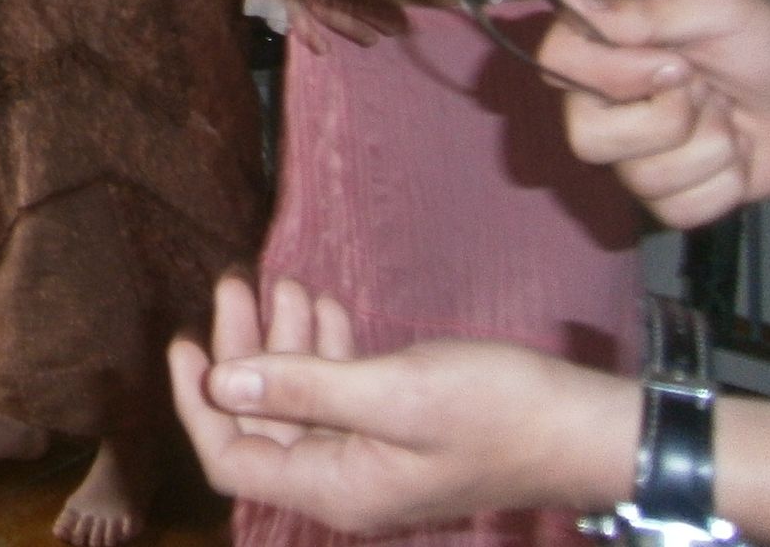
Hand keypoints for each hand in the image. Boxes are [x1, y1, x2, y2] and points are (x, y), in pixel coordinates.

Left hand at [168, 274, 631, 531]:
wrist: (584, 425)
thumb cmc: (498, 410)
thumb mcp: (394, 392)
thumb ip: (304, 388)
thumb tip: (221, 383)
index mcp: (337, 488)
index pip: (233, 458)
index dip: (197, 402)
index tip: (185, 340)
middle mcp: (346, 480)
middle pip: (261, 419)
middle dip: (242, 350)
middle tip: (237, 283)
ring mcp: (373, 455)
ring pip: (298, 399)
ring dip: (283, 340)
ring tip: (282, 281)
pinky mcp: (398, 429)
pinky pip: (338, 391)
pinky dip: (323, 349)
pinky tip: (323, 304)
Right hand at [543, 0, 769, 227]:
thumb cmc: (766, 43)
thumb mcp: (717, 6)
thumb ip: (647, 9)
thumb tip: (570, 1)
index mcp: (601, 44)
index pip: (556, 62)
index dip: (612, 74)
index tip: (675, 64)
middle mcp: (600, 100)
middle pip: (586, 139)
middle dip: (668, 121)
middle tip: (705, 91)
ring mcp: (631, 153)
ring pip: (639, 180)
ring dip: (709, 148)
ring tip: (728, 117)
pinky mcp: (666, 195)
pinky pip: (676, 211)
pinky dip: (723, 184)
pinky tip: (735, 155)